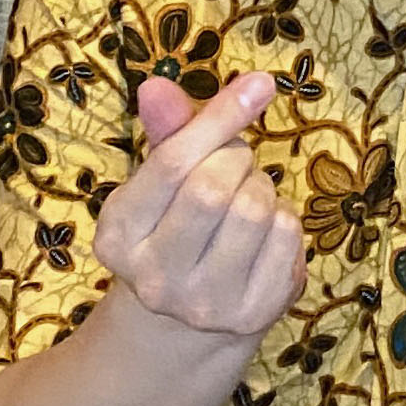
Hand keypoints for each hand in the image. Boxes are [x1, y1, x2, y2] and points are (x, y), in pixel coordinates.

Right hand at [95, 72, 305, 340]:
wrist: (187, 321)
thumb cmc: (175, 226)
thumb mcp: (159, 181)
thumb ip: (166, 130)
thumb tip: (156, 85)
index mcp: (118, 236)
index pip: (170, 164)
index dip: (219, 117)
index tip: (259, 84)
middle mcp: (153, 278)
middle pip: (213, 188)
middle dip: (236, 159)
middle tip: (232, 165)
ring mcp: (204, 305)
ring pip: (255, 209)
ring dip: (260, 187)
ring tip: (243, 199)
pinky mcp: (252, 314)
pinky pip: (287, 234)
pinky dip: (283, 218)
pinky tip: (262, 234)